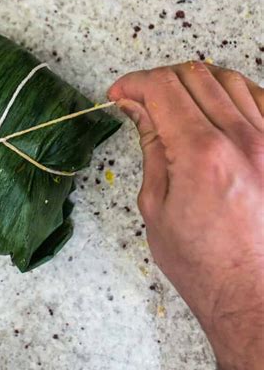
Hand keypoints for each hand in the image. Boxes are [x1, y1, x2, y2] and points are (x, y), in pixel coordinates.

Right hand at [109, 63, 263, 369]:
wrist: (251, 295)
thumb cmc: (204, 263)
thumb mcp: (156, 205)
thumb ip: (150, 145)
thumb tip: (137, 107)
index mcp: (201, 154)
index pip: (162, 87)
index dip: (133, 82)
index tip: (120, 93)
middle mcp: (241, 139)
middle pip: (193, 74)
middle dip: (158, 79)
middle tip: (142, 99)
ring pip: (227, 79)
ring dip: (194, 81)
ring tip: (177, 102)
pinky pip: (259, 97)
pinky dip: (232, 91)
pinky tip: (216, 107)